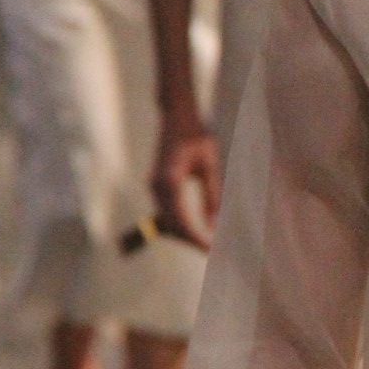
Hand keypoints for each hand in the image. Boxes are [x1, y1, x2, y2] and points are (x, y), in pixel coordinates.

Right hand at [152, 105, 220, 249]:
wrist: (177, 116)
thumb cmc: (196, 135)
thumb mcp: (210, 165)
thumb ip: (211, 196)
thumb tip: (213, 226)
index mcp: (170, 180)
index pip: (181, 221)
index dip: (196, 238)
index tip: (212, 250)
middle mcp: (157, 186)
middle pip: (171, 226)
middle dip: (192, 241)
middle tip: (214, 252)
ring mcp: (154, 187)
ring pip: (167, 222)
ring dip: (185, 235)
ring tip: (207, 245)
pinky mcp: (157, 186)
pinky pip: (167, 213)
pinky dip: (180, 225)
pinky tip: (196, 232)